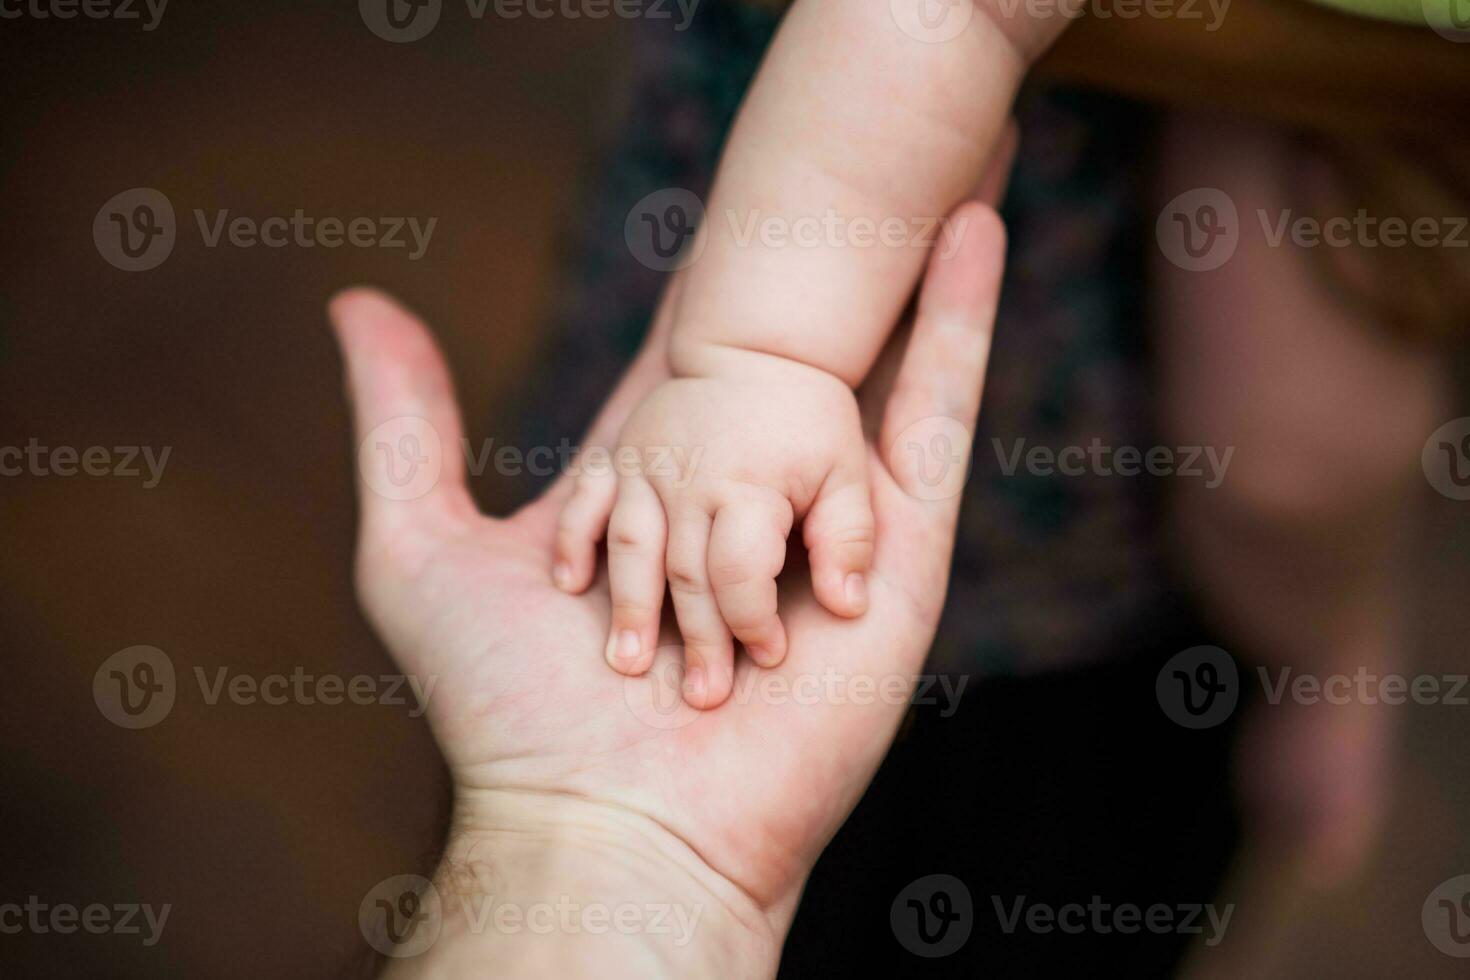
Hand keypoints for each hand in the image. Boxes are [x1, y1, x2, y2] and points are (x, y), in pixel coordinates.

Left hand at [331, 199, 1004, 975]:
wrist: (608, 821)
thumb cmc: (509, 706)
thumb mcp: (423, 545)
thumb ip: (405, 423)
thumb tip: (356, 304)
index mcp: (660, 479)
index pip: (701, 346)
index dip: (728, 266)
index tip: (756, 191)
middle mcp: (749, 490)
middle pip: (803, 343)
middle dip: (839, 251)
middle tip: (865, 151)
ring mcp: (827, 516)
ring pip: (880, 359)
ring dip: (918, 258)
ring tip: (952, 154)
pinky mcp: (896, 553)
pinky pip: (935, 417)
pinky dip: (963, 323)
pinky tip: (980, 230)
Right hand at [554, 358, 874, 709]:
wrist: (757, 349)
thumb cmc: (811, 424)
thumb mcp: (849, 476)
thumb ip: (848, 541)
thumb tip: (850, 607)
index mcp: (751, 486)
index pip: (743, 570)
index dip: (754, 619)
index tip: (768, 657)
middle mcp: (692, 479)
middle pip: (687, 571)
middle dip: (697, 637)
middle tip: (702, 696)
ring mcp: (647, 467)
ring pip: (632, 548)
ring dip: (629, 608)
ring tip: (627, 662)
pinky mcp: (618, 458)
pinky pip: (586, 502)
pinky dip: (574, 541)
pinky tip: (569, 585)